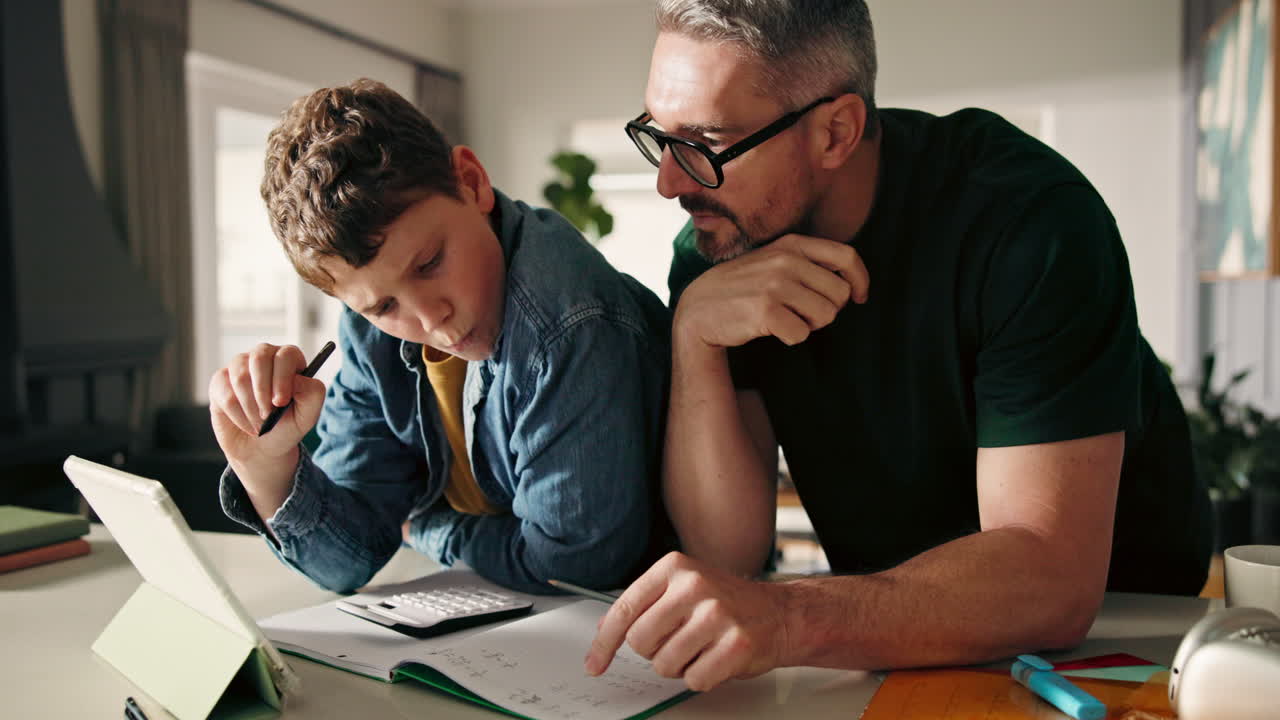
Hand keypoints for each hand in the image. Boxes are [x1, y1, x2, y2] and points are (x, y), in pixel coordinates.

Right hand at [208, 343, 325, 463]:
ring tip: (261, 424)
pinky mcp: (220, 380)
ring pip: (240, 377)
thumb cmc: (287, 426)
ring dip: (251, 407)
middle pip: (259, 358)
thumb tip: (298, 378)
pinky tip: (247, 424)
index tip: (281, 402)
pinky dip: (238, 415)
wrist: (262, 447)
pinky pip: (224, 392)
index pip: (286, 354)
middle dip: (263, 391)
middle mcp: (264, 357)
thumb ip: (312, 393)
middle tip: (268, 415)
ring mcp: (240, 366)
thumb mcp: (308, 415)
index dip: (282, 377)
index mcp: (289, 360)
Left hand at [585, 552, 791, 691]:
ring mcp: (717, 615)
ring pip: (664, 665)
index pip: (625, 609)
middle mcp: (694, 586)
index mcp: (675, 567)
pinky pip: (694, 679)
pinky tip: (716, 658)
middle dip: (652, 652)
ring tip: (701, 648)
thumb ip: (645, 604)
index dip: (604, 642)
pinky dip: (701, 677)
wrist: (780, 613)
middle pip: (640, 641)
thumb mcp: (683, 588)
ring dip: (679, 666)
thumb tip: (603, 630)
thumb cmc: (726, 603)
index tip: (594, 663)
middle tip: (676, 642)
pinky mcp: (736, 644)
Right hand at [674, 233, 869, 349]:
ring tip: (784, 318)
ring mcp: (775, 284)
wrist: (698, 310)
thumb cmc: (741, 289)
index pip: (847, 256)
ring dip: (809, 325)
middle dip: (827, 310)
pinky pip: (802, 334)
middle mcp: (785, 260)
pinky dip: (790, 338)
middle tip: (803, 313)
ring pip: (825, 316)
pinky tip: (770, 329)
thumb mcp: (772, 261)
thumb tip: (851, 282)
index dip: (860, 280)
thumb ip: (806, 262)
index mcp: (791, 244)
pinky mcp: (766, 311)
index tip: (860, 297)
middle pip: (840, 294)